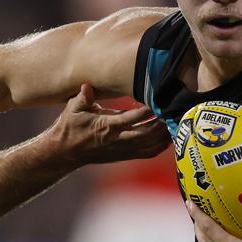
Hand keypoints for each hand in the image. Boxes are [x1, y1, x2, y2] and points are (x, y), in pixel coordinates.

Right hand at [48, 84, 171, 166]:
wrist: (65, 152)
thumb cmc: (69, 127)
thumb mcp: (72, 109)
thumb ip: (83, 97)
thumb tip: (87, 86)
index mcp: (106, 126)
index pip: (131, 119)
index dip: (147, 111)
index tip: (158, 100)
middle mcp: (117, 140)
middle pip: (146, 133)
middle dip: (161, 123)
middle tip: (173, 110)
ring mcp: (122, 150)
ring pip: (150, 145)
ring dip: (164, 135)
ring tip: (175, 121)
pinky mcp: (124, 155)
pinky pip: (147, 153)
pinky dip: (161, 146)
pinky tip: (169, 137)